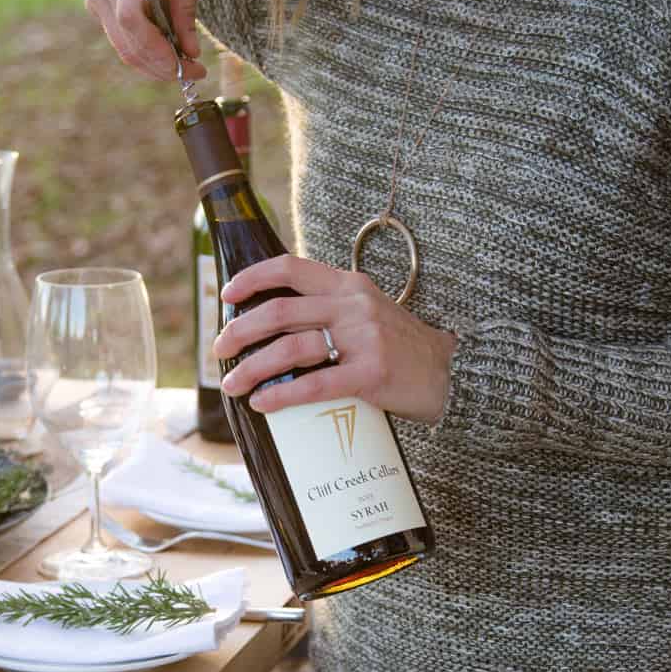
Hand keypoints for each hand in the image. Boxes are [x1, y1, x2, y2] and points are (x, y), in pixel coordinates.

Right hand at [81, 0, 208, 81]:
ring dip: (152, 62)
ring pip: (119, 43)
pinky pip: (115, 33)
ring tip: (182, 62)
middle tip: (192, 73)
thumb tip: (190, 51)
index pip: (132, 16)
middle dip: (160, 64)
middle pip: (126, 38)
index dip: (156, 49)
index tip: (185, 65)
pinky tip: (162, 43)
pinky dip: (141, 46)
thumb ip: (187, 5)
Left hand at [213, 255, 457, 424]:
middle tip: (219, 349)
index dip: (252, 279)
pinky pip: (316, 383)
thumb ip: (329, 310)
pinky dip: (282, 394)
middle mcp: (354, 305)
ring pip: (291, 348)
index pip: (290, 268)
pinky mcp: (372, 374)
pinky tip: (263, 403)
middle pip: (281, 311)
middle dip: (241, 330)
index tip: (227, 296)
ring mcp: (364, 339)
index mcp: (348, 285)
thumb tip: (273, 326)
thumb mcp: (367, 313)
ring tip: (232, 385)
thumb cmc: (400, 348)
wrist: (452, 374)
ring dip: (253, 368)